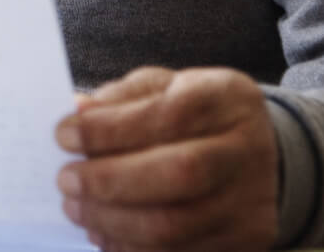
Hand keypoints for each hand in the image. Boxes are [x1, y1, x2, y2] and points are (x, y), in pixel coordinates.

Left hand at [54, 67, 278, 251]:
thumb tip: (79, 112)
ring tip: (75, 208)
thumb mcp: (163, 87)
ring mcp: (252, 202)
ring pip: (177, 225)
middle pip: (179, 174)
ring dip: (112, 221)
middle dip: (109, 181)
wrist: (259, 153)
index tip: (64, 136)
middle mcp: (248, 150)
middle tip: (65, 180)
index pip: (167, 115)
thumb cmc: (194, 114)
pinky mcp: (246, 241)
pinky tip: (102, 233)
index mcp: (226, 98)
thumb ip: (123, 98)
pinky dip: (131, 249)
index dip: (109, 129)